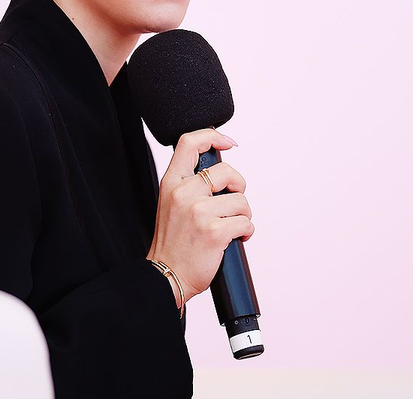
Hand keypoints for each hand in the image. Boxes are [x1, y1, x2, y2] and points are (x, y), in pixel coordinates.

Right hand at [146, 128, 252, 306]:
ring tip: (230, 228)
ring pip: (241, 201)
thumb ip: (190, 185)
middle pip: (227, 171)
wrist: (166, 276)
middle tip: (234, 204)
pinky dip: (246, 232)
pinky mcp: (213, 231)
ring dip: (243, 216)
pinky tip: (234, 240)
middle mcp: (182, 193)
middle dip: (239, 187)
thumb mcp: (171, 204)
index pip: (189, 143)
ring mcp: (198, 211)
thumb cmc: (174, 243)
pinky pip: (245, 222)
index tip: (228, 143)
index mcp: (171, 183)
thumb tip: (222, 173)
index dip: (213, 136)